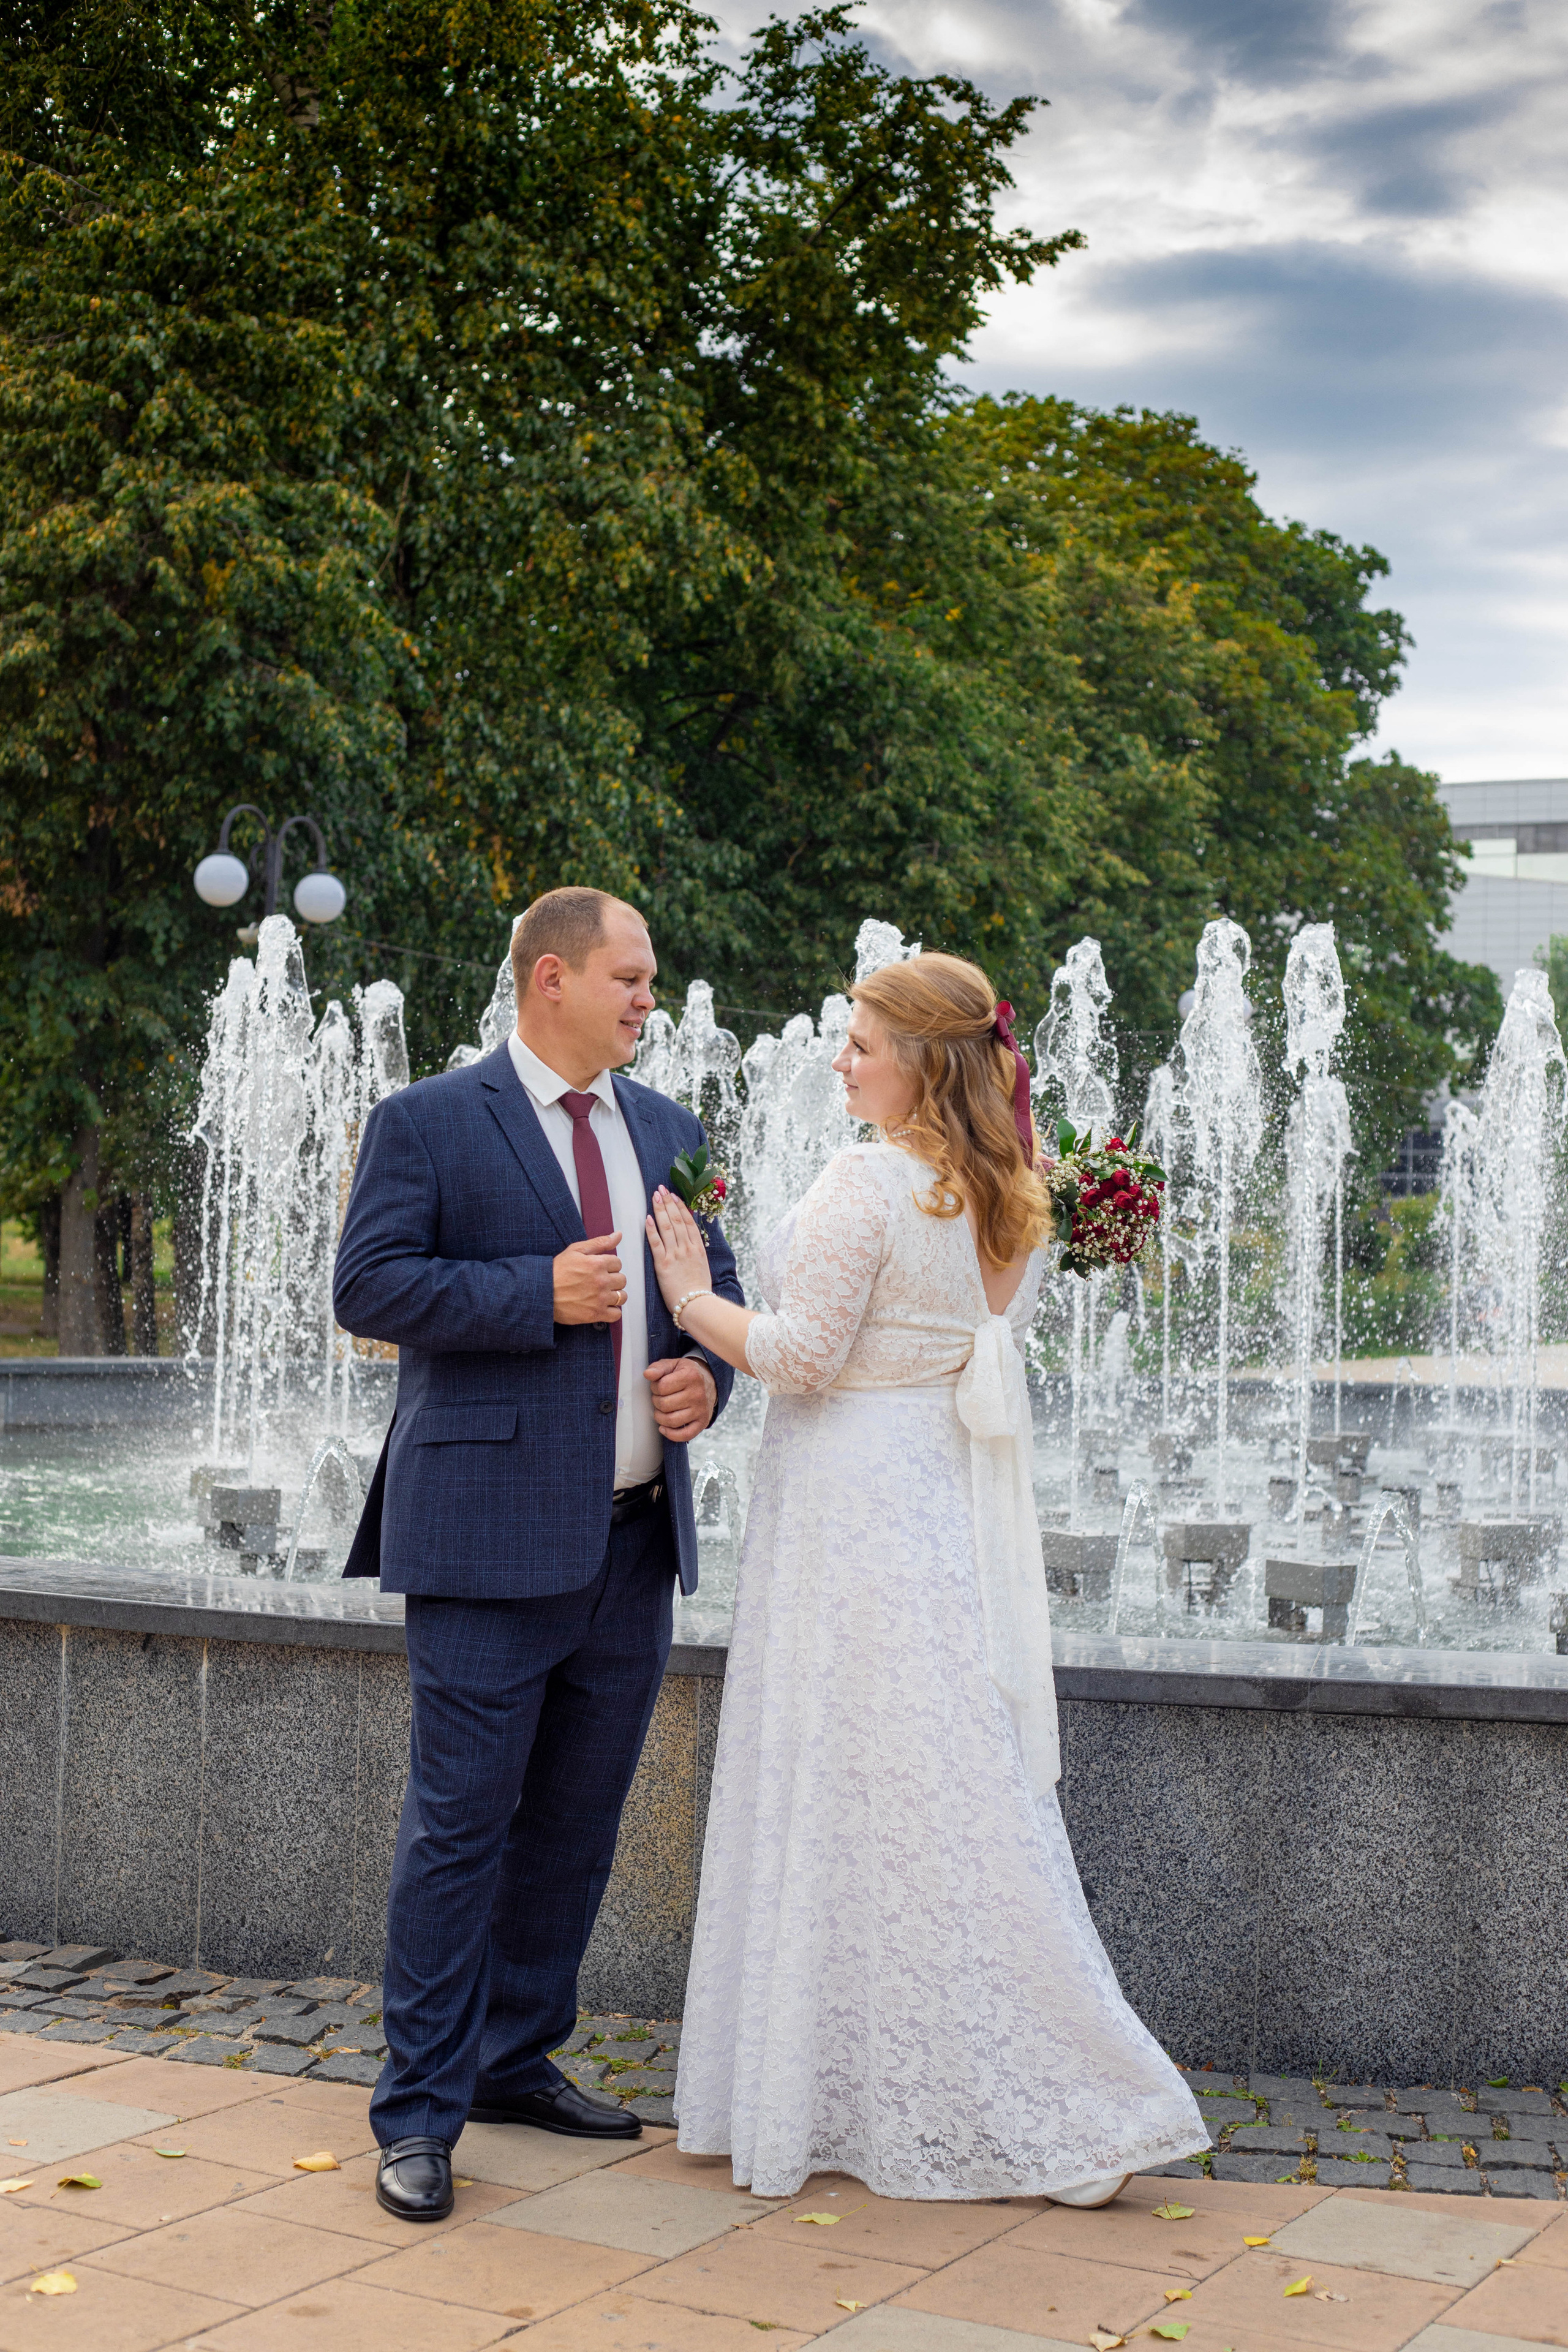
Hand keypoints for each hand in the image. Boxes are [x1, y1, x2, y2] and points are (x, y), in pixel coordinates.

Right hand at [553, 1233, 624, 1325]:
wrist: (542, 1293)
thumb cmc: (556, 1271)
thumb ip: (600, 1242)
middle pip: (621, 1279)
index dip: (608, 1265)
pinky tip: (602, 1306)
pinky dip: (612, 1311)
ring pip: (622, 1297)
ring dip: (614, 1295)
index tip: (599, 1269)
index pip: (618, 1263)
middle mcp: (601, 1281)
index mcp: (598, 1263)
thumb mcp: (576, 1250)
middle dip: (612, 1279)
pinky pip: (616, 1314)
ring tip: (601, 1294)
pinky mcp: (596, 1314)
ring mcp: (600, 1299)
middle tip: (598, 1281)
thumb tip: (618, 1235)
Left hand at [645, 1187, 711, 1312]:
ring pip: (667, 1227)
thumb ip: (696, 1252)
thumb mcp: (703, 1267)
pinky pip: (656, 1243)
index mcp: (698, 1248)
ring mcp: (675, 1255)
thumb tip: (691, 1240)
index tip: (675, 1196)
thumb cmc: (699, 1290)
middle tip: (662, 1189)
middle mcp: (687, 1248)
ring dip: (660, 1210)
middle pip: (677, 1220)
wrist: (696, 1305)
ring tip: (655, 1196)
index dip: (681, 1207)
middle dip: (668, 1202)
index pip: (689, 1222)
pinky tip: (647, 1218)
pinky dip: (651, 1229)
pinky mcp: (663, 1264)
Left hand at [645, 1354, 716, 1442]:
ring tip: (661, 1410)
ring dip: (660, 1417)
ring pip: (671, 1420)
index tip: (658, 1387)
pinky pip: (685, 1435)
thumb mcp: (674, 1365)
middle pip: (664, 1404)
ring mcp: (701, 1410)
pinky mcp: (702, 1422)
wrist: (710, 1382)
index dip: (655, 1387)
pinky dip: (671, 1435)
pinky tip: (664, 1428)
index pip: (662, 1386)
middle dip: (656, 1402)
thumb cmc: (687, 1374)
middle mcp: (698, 1394)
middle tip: (660, 1398)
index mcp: (691, 1376)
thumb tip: (647, 1374)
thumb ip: (659, 1367)